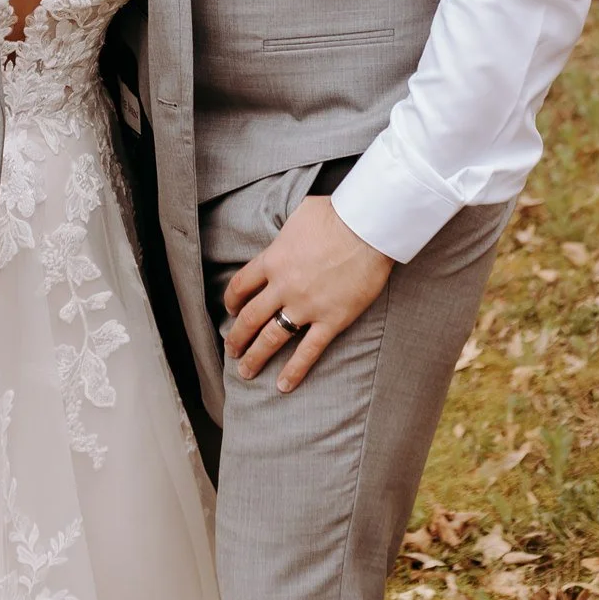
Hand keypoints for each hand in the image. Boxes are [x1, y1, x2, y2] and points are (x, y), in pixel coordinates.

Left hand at [223, 194, 393, 393]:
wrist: (368, 229)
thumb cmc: (337, 215)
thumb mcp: (301, 213)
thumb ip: (288, 232)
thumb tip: (287, 234)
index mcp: (273, 259)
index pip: (241, 285)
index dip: (232, 301)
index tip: (230, 311)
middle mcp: (283, 286)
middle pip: (250, 317)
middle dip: (237, 337)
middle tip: (231, 350)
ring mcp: (306, 306)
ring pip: (272, 338)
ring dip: (255, 357)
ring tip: (246, 372)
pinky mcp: (331, 320)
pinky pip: (308, 351)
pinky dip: (294, 370)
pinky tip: (283, 385)